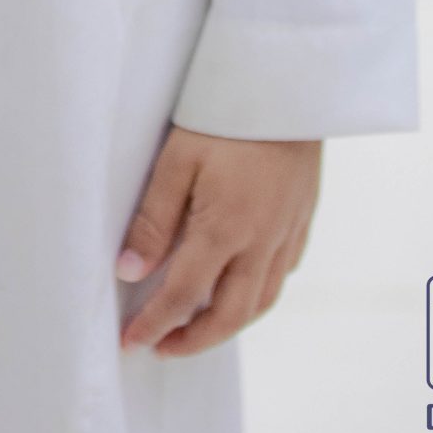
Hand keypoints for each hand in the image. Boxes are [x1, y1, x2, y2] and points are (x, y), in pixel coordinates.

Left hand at [114, 126, 320, 356]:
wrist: (289, 83)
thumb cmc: (225, 114)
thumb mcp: (178, 159)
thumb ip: (154, 219)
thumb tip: (129, 272)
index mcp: (226, 230)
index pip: (183, 295)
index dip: (154, 324)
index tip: (130, 343)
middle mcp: (262, 242)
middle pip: (229, 315)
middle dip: (194, 341)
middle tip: (162, 348)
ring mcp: (287, 233)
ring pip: (261, 302)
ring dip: (227, 325)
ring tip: (196, 328)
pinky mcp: (302, 220)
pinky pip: (281, 275)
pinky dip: (257, 295)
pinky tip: (241, 288)